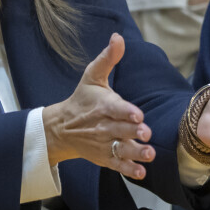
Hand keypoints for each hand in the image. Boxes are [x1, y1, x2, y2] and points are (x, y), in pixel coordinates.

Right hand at [43, 34, 153, 178]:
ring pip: (121, 149)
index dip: (126, 111)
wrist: (62, 127)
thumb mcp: (92, 76)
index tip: (137, 114)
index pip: (114, 108)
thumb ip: (108, 58)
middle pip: (121, 130)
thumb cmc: (82, 99)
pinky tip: (140, 171)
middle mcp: (103, 126)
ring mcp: (104, 144)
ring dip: (135, 152)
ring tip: (148, 153)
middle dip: (133, 132)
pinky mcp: (105, 158)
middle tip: (145, 133)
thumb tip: (118, 37)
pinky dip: (128, 170)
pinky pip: (117, 165)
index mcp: (102, 106)